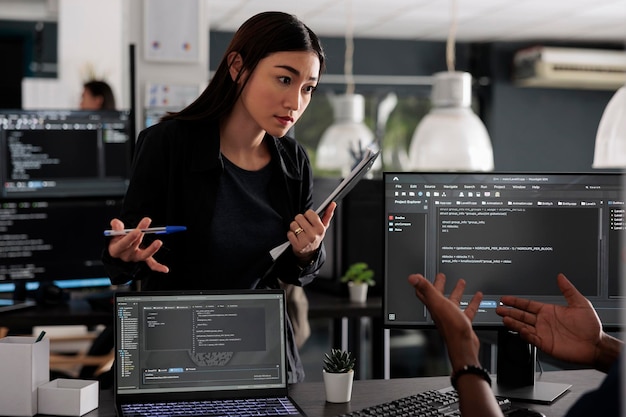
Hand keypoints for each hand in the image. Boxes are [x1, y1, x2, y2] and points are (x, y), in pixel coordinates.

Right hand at [107, 217, 169, 272]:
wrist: (120, 247)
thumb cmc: (117, 238)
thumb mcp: (114, 232)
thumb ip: (115, 227)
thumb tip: (116, 223)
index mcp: (116, 250)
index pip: (123, 244)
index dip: (130, 238)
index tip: (137, 231)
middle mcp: (126, 256)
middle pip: (134, 246)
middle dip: (141, 235)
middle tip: (146, 229)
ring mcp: (135, 258)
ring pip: (144, 255)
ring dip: (152, 249)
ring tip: (158, 242)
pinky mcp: (144, 259)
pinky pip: (151, 264)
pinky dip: (158, 266)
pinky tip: (165, 269)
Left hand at [288, 202, 336, 263]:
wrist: (310, 252)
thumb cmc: (316, 236)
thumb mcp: (323, 226)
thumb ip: (328, 214)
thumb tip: (332, 204)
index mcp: (320, 228)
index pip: (309, 213)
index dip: (307, 215)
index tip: (309, 220)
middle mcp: (313, 235)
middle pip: (299, 217)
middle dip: (300, 221)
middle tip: (303, 226)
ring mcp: (305, 241)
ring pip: (293, 224)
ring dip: (294, 227)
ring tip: (300, 232)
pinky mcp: (297, 245)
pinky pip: (289, 233)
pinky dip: (291, 234)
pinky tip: (296, 237)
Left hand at [407, 273, 482, 371]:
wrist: (463, 344)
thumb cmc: (450, 326)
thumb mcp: (438, 302)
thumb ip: (426, 288)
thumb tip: (412, 277)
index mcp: (433, 305)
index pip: (424, 292)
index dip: (422, 283)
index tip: (421, 275)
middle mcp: (441, 310)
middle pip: (438, 295)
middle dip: (440, 284)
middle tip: (442, 276)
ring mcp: (452, 316)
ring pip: (453, 301)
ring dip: (456, 291)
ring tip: (462, 282)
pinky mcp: (462, 321)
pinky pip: (467, 309)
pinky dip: (472, 302)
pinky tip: (477, 296)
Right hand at [495, 273, 610, 368]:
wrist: (595, 345)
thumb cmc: (590, 326)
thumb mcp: (580, 303)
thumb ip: (568, 290)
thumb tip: (561, 277)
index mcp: (549, 311)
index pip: (527, 305)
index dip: (515, 301)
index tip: (505, 298)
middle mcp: (543, 321)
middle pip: (521, 315)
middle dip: (509, 311)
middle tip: (498, 308)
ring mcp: (543, 333)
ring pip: (523, 326)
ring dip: (513, 322)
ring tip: (504, 318)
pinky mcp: (544, 344)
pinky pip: (530, 338)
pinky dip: (523, 334)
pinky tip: (518, 329)